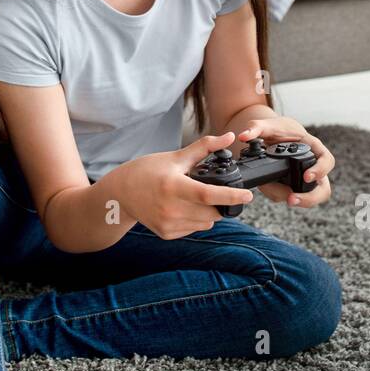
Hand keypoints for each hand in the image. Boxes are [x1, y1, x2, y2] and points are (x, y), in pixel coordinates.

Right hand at [121, 132, 254, 239]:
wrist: (120, 193)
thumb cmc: (147, 171)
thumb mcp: (175, 157)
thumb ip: (204, 148)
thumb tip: (228, 137)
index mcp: (173, 186)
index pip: (208, 194)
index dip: (231, 196)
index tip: (249, 195)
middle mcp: (170, 208)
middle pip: (212, 213)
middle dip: (220, 203)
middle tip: (212, 190)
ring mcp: (168, 223)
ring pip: (206, 223)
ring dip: (209, 213)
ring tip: (194, 199)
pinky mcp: (166, 233)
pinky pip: (193, 229)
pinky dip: (195, 220)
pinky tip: (183, 208)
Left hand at [235, 117, 334, 208]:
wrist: (273, 136)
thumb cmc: (277, 129)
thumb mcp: (267, 125)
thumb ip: (255, 128)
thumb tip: (244, 136)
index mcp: (313, 147)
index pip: (327, 160)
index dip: (320, 170)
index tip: (306, 176)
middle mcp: (313, 166)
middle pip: (323, 188)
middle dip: (309, 198)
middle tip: (291, 199)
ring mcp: (305, 179)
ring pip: (309, 197)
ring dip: (292, 201)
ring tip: (271, 192)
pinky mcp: (294, 187)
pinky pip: (291, 196)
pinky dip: (278, 194)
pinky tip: (266, 187)